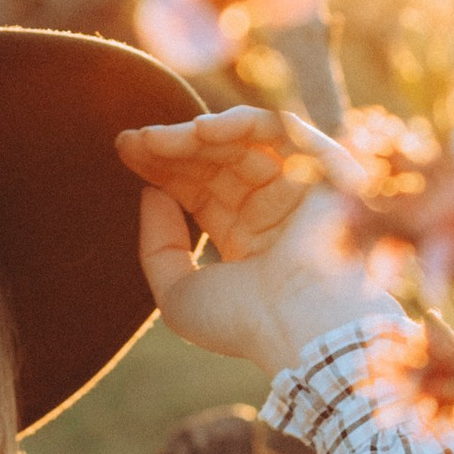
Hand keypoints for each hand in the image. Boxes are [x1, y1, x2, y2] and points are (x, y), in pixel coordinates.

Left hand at [117, 106, 397, 378]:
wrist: (301, 329)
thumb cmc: (243, 322)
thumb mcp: (178, 294)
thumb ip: (159, 246)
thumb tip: (151, 192)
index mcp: (247, 239)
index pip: (200, 189)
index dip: (163, 167)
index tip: (125, 150)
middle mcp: (274, 211)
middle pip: (216, 162)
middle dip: (172, 148)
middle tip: (131, 140)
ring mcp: (301, 190)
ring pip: (245, 142)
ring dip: (198, 135)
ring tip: (156, 138)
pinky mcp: (328, 171)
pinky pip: (285, 131)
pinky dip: (244, 124)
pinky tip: (201, 131)